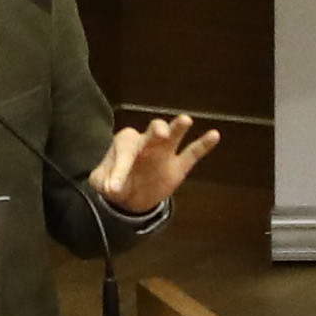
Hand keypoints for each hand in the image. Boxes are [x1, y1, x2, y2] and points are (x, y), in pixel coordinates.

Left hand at [93, 113, 224, 212]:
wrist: (130, 196)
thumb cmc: (114, 181)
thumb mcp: (101, 182)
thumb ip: (104, 181)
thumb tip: (112, 188)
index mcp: (126, 143)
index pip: (125, 152)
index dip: (118, 170)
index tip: (113, 189)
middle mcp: (147, 142)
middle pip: (153, 131)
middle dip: (157, 131)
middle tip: (161, 133)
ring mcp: (165, 151)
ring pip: (174, 135)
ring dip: (178, 128)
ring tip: (185, 120)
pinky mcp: (179, 165)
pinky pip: (192, 153)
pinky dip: (203, 144)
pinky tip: (214, 135)